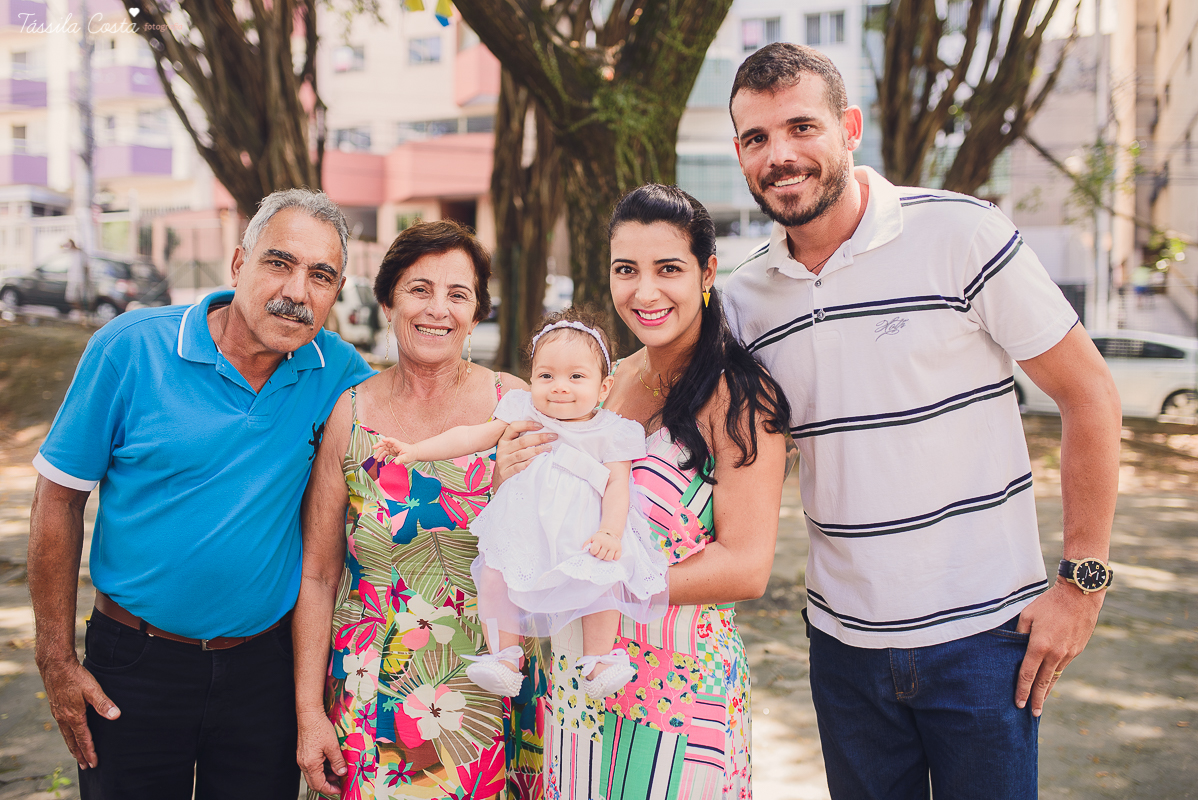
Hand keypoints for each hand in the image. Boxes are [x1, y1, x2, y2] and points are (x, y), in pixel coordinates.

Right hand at [39, 658, 119, 768]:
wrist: (55, 666)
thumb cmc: (75, 677)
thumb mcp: (92, 689)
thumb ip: (104, 703)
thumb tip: (116, 716)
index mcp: (74, 716)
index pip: (83, 739)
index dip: (89, 751)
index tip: (94, 763)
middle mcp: (64, 718)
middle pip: (73, 742)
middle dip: (80, 754)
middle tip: (85, 767)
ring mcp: (58, 713)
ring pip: (66, 736)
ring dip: (72, 747)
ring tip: (77, 756)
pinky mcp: (56, 708)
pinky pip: (62, 728)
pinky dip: (67, 737)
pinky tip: (69, 735)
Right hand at [297, 709, 346, 795]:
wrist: (309, 715)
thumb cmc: (319, 727)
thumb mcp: (333, 746)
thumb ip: (337, 761)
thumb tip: (342, 773)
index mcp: (310, 764)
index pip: (319, 785)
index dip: (330, 790)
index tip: (339, 790)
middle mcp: (303, 763)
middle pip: (314, 782)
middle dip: (327, 785)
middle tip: (338, 784)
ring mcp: (302, 759)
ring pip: (312, 775)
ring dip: (324, 777)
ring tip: (337, 772)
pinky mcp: (303, 753)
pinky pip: (311, 767)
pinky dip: (320, 769)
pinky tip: (329, 764)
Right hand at [372, 435, 412, 463]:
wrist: (413, 453)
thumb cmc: (411, 453)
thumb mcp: (407, 457)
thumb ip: (401, 459)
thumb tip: (396, 462)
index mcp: (398, 444)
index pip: (392, 440)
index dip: (387, 439)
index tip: (382, 440)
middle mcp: (394, 445)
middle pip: (385, 443)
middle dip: (379, 445)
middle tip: (374, 448)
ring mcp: (392, 448)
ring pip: (384, 448)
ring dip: (379, 452)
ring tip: (376, 458)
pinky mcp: (392, 451)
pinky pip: (385, 452)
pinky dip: (382, 456)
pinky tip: (379, 459)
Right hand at [492, 421, 555, 489]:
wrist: (499, 481)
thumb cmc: (510, 461)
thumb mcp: (511, 449)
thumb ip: (521, 441)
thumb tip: (543, 432)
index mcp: (504, 440)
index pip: (514, 427)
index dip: (527, 424)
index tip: (541, 425)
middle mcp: (502, 449)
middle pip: (522, 441)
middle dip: (539, 438)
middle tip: (552, 437)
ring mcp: (503, 461)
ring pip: (521, 454)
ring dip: (537, 450)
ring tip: (549, 448)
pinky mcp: (505, 473)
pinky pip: (519, 467)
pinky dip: (529, 464)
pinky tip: (538, 461)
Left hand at [584, 530, 622, 560]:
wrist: (610, 533)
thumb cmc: (599, 538)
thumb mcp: (592, 538)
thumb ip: (586, 544)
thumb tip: (582, 550)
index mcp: (599, 540)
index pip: (594, 551)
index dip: (593, 552)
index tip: (595, 550)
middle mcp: (607, 542)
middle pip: (601, 556)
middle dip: (599, 555)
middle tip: (600, 551)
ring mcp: (614, 546)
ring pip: (608, 558)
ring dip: (605, 558)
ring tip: (605, 553)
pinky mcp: (619, 548)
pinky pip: (616, 558)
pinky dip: (614, 558)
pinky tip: (611, 553)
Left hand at [1015, 578, 1104, 715]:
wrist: (1080, 597)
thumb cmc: (1049, 603)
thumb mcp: (1027, 614)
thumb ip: (1019, 632)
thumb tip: (1015, 646)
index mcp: (1039, 645)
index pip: (1028, 674)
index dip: (1022, 690)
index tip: (1019, 703)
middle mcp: (1055, 654)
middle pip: (1043, 682)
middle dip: (1036, 699)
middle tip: (1032, 713)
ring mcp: (1068, 654)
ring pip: (1054, 677)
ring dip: (1047, 691)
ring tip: (1041, 703)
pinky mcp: (1077, 650)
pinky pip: (1063, 667)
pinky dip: (1056, 677)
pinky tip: (1051, 682)